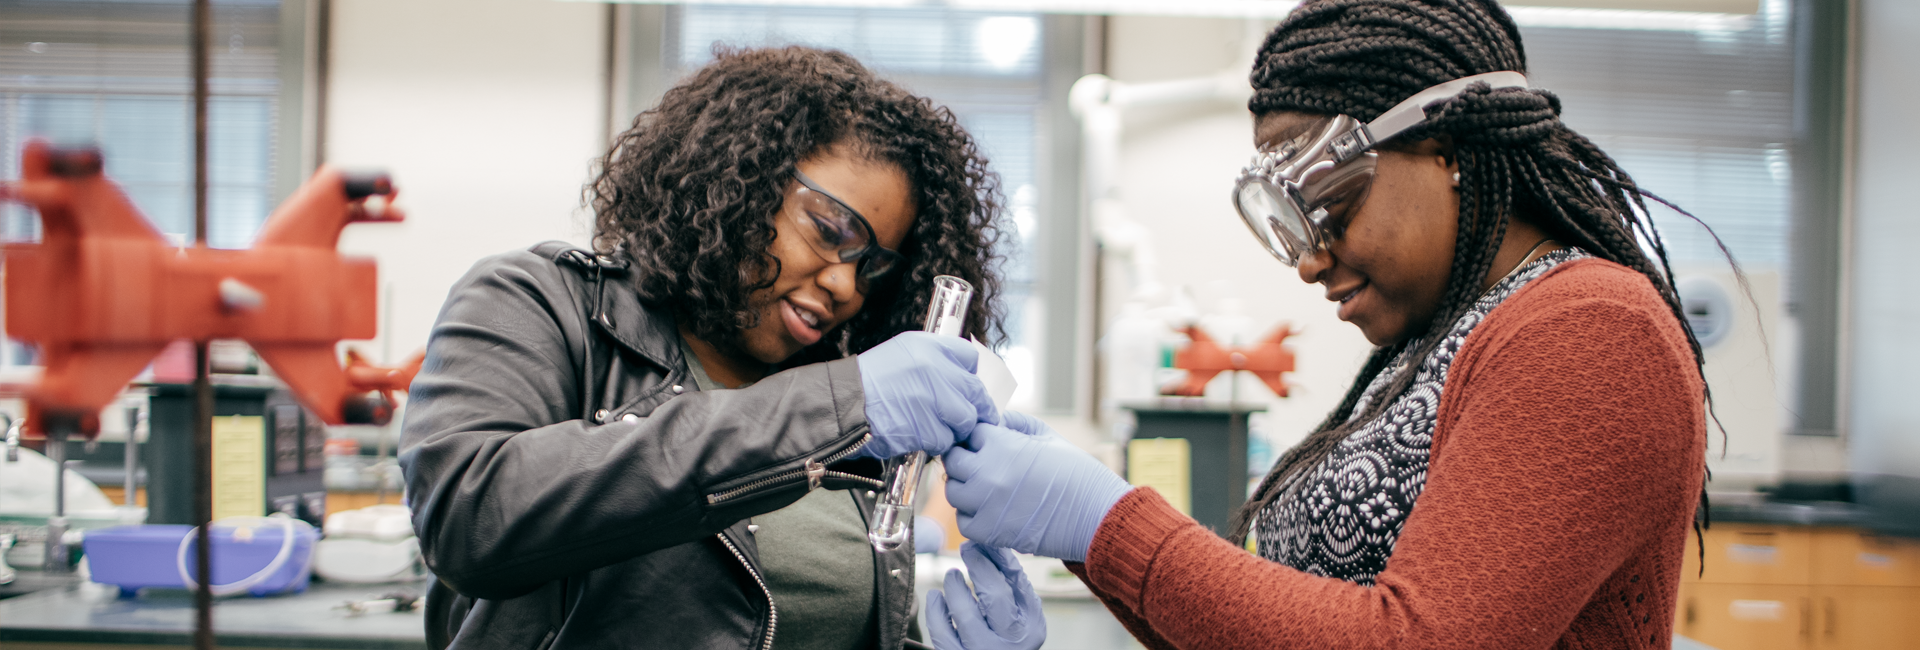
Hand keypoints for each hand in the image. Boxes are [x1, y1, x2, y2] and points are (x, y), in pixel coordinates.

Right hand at [855, 332, 999, 459]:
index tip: (964, 389)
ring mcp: (933, 397)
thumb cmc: (867, 383)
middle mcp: (935, 368)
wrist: (841, 405)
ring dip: (953, 428)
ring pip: (965, 419)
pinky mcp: (927, 427)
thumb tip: (957, 376)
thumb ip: (931, 361)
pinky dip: (935, 443)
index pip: (970, 358)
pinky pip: (946, 440)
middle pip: (975, 391)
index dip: (968, 376)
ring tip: (932, 427)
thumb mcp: (900, 354)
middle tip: (961, 418)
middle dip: (971, 408)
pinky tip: (918, 436)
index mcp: (928, 346)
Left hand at [926, 542, 1045, 649]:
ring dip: (955, 587)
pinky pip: (941, 633)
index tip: (981, 542)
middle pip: (993, 596)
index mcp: (1028, 628)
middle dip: (978, 565)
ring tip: (952, 575)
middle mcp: (1008, 644)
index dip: (994, 557)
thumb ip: (1013, 581)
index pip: (1013, 583)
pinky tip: (937, 598)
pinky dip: (935, 610)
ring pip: (964, 615)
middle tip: (968, 549)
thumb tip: (994, 545)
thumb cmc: (1012, 635)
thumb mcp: (1024, 613)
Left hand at [942, 415, 1131, 561]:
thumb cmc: (1077, 474)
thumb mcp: (1047, 436)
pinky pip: (963, 521)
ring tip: (990, 490)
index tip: (991, 445)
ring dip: (967, 488)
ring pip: (953, 491)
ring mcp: (984, 503)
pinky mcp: (988, 531)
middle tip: (985, 467)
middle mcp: (986, 472)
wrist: (1095, 515)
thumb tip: (992, 421)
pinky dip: (973, 516)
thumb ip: (1015, 423)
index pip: (969, 432)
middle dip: (967, 460)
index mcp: (1001, 444)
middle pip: (954, 460)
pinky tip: (993, 511)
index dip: (979, 438)